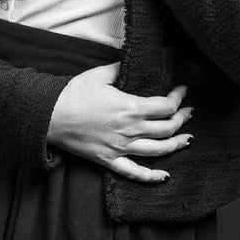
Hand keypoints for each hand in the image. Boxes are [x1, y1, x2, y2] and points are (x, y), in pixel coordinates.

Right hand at [47, 61, 192, 181]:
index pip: (165, 106)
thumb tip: (134, 61)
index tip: (182, 90)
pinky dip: (152, 177)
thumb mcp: (100, 74)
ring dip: (177, 144)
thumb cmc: (73, 93)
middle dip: (182, 118)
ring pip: (158, 150)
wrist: (50, 116)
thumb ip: (121, 68)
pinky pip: (135, 173)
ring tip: (188, 138)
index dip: (178, 98)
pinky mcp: (110, 160)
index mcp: (130, 107)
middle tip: (188, 111)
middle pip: (167, 128)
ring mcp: (121, 148)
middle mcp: (130, 130)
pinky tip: (165, 176)